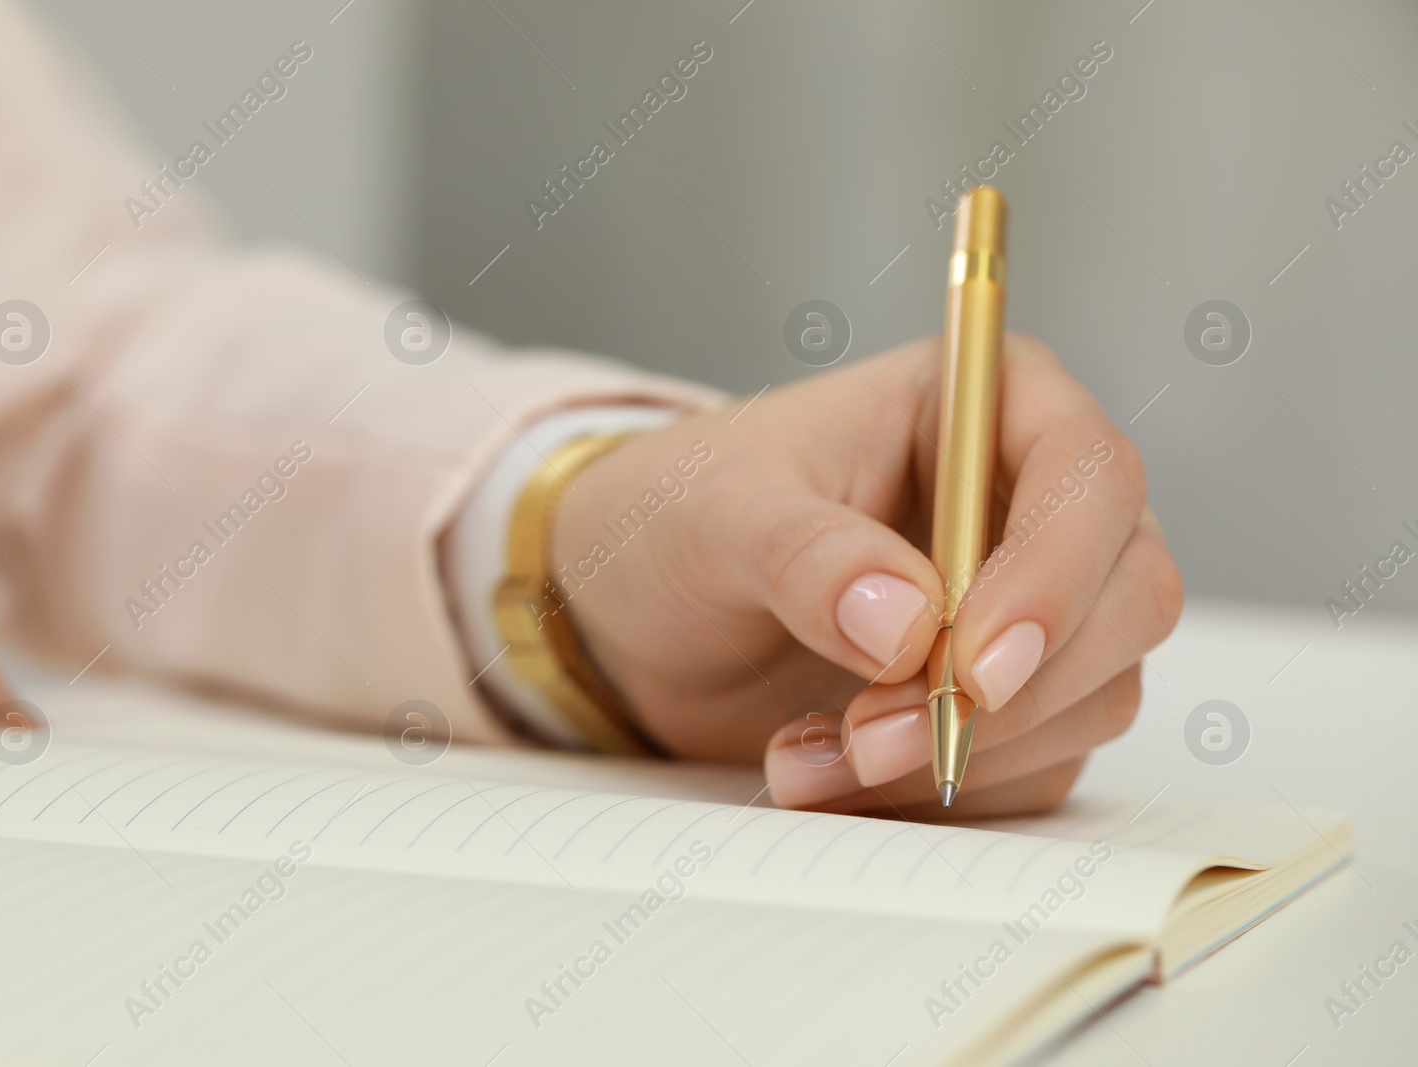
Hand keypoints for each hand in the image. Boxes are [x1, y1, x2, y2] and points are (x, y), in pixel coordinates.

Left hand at [552, 334, 1181, 818]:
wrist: (636, 610)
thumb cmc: (680, 514)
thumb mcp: (716, 512)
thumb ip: (807, 554)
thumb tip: (908, 626)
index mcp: (983, 404)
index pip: (1090, 472)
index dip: (1055, 573)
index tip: (972, 667)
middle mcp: (1031, 501)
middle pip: (1128, 595)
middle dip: (1009, 690)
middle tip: (877, 735)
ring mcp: (1031, 607)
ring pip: (1093, 695)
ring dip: (961, 751)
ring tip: (810, 756)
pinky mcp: (1008, 700)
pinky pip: (1034, 766)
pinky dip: (938, 790)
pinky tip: (822, 772)